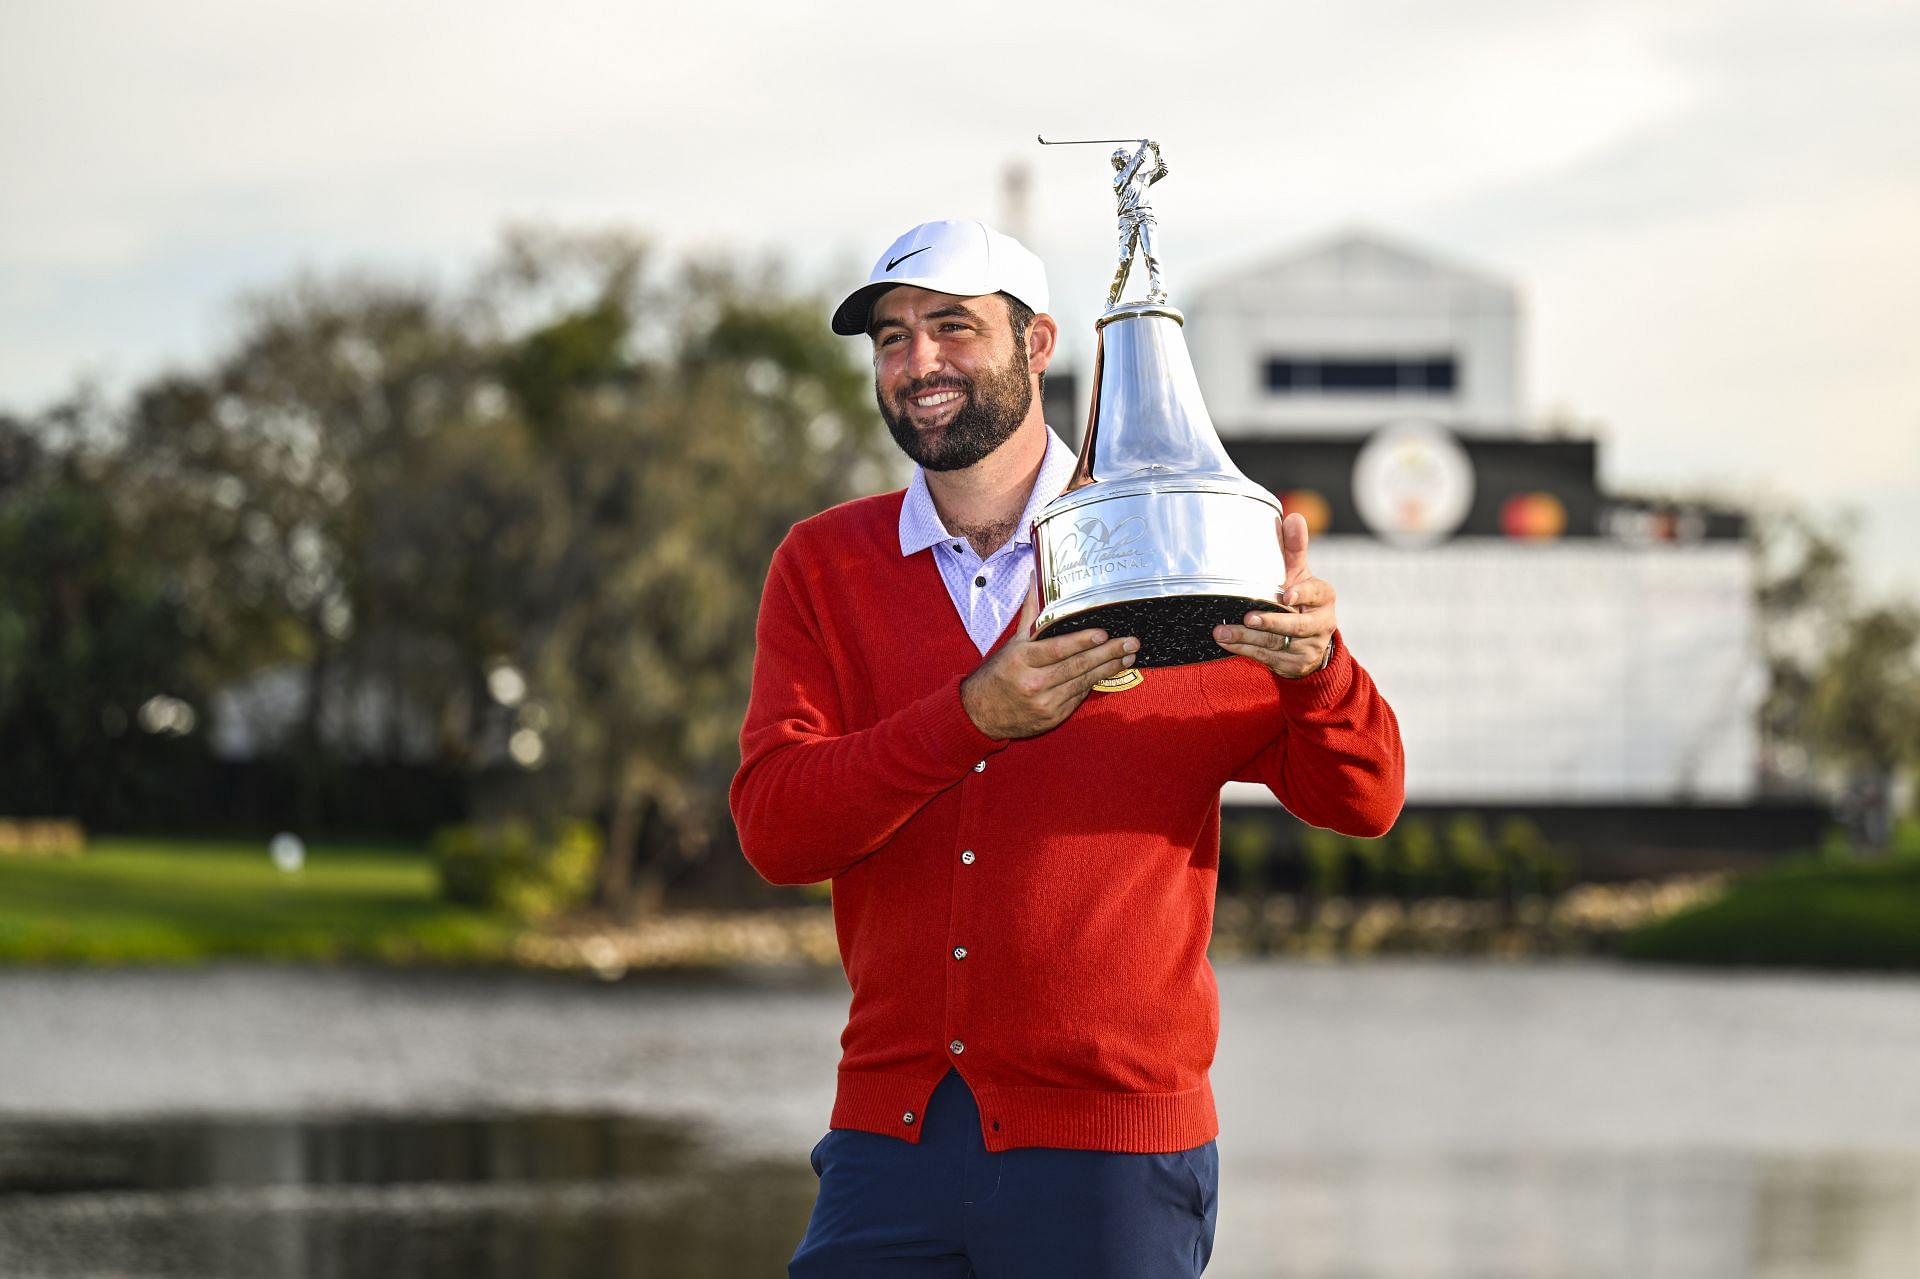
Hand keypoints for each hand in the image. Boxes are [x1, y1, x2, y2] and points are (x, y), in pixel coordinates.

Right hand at [961, 574, 1138, 739]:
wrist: (980, 714)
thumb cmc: (998, 674)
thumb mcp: (1012, 643)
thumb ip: (1030, 613)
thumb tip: (1036, 577)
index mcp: (1022, 660)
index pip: (1058, 649)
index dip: (1081, 641)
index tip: (1103, 634)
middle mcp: (1034, 683)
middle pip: (1077, 666)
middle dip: (1108, 654)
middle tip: (1131, 643)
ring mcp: (1045, 703)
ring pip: (1083, 683)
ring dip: (1108, 669)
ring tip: (1128, 657)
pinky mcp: (1052, 717)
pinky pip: (1078, 698)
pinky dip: (1093, 684)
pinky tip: (1108, 672)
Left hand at [1212, 512, 1336, 679]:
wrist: (1309, 640)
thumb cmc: (1299, 597)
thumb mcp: (1299, 573)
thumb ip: (1294, 548)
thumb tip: (1294, 517)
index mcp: (1324, 597)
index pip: (1316, 594)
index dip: (1302, 596)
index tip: (1286, 596)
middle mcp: (1321, 624)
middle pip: (1297, 626)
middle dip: (1271, 623)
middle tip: (1248, 617)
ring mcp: (1308, 647)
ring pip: (1277, 645)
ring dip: (1247, 638)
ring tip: (1222, 632)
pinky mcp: (1295, 665)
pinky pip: (1268, 659)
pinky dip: (1245, 650)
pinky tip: (1226, 643)